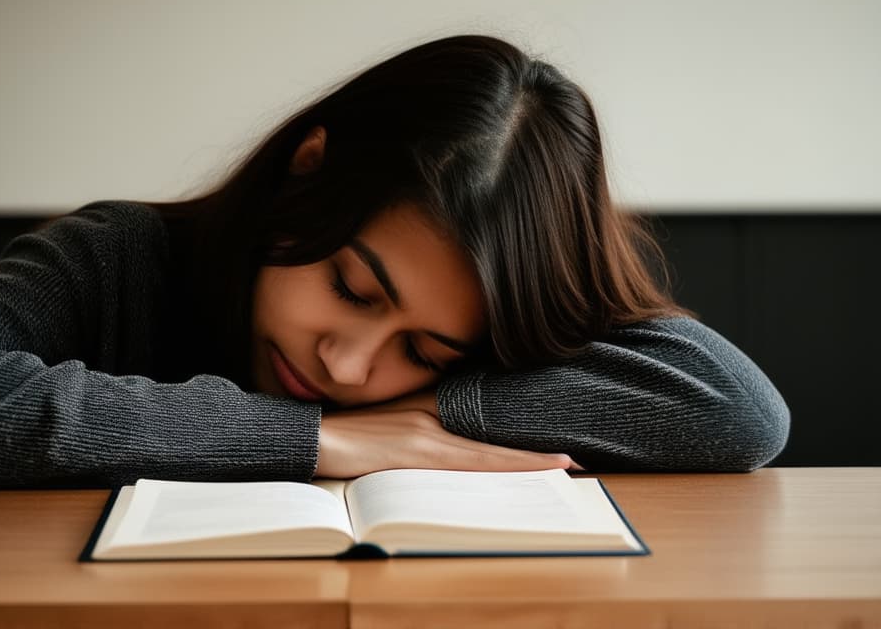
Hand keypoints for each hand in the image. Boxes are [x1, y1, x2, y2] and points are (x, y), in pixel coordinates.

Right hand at [315, 391, 579, 477]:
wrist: (316, 438)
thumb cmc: (351, 431)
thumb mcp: (394, 420)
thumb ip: (427, 420)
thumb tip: (461, 430)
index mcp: (430, 415)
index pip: (485, 431)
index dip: (523, 445)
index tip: (559, 453)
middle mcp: (432, 424)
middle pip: (492, 445)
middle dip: (534, 457)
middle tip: (573, 462)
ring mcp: (422, 439)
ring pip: (483, 456)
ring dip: (521, 464)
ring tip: (556, 468)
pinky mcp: (408, 454)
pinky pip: (458, 466)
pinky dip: (488, 470)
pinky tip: (507, 474)